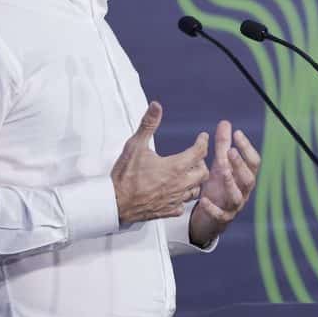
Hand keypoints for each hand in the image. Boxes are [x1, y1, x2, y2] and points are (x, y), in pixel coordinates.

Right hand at [111, 102, 209, 223]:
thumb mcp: (135, 145)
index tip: (202, 137)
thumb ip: (148, 124)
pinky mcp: (168, 211)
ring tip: (187, 174)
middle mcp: (179, 184)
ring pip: (196, 190)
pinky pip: (182, 206)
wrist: (114, 203)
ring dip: (194, 181)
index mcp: (175, 167)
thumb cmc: (125, 174)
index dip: (203, 142)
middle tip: (195, 156)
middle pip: (203, 173)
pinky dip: (182, 198)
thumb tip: (156, 106)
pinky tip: (176, 193)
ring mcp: (175, 199)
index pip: (199, 152)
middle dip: (201, 163)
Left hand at [189, 120, 260, 246]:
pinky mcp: (222, 218)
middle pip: (249, 179)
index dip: (247, 148)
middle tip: (230, 151)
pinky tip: (204, 200)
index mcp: (245, 177)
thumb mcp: (221, 165)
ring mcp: (234, 206)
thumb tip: (225, 123)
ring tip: (222, 171)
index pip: (254, 162)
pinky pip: (220, 215)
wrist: (211, 217)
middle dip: (240, 165)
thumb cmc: (219, 187)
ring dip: (230, 183)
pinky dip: (213, 208)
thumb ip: (223, 145)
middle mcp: (243, 192)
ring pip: (237, 197)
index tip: (237, 133)